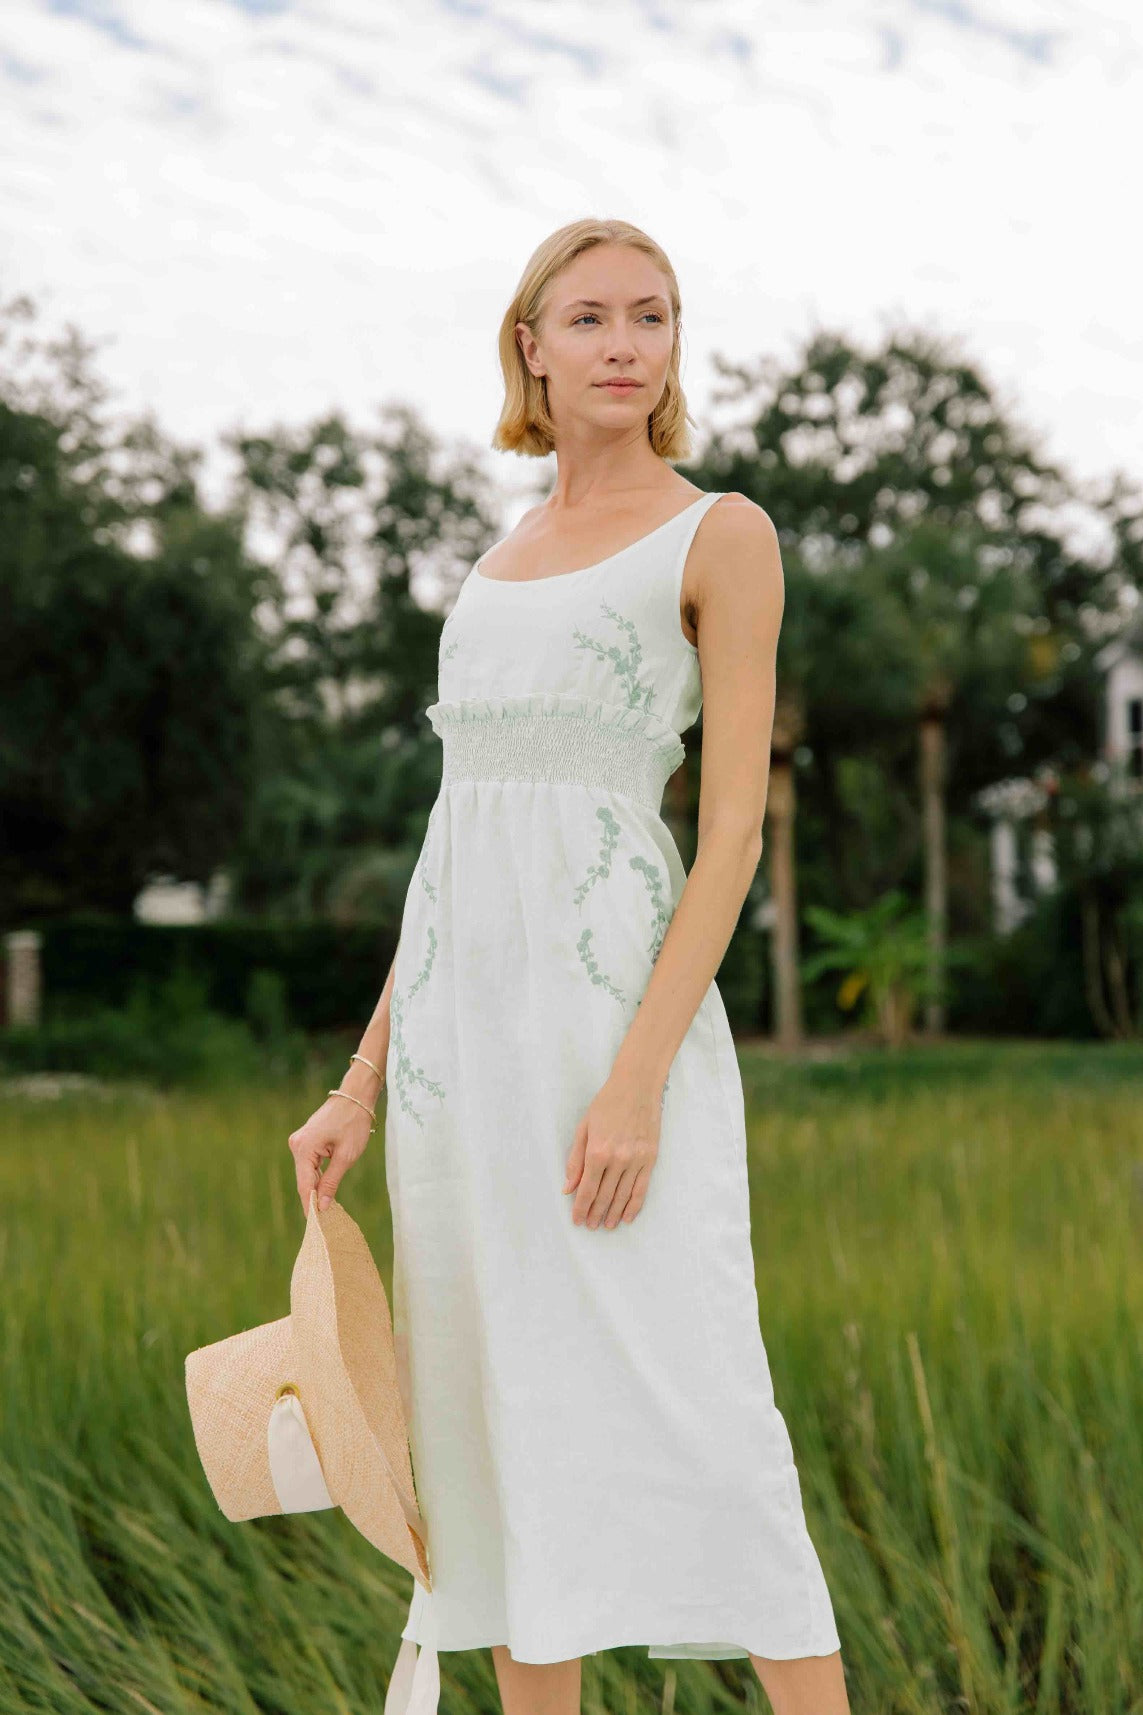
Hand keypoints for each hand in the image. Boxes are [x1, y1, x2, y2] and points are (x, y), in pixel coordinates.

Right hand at [288, 1085, 374, 1217]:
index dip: (310, 1207)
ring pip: (307, 1173)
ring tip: (327, 1209)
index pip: (304, 1186)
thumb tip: (321, 1206)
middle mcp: (296, 1144)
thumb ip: (331, 1182)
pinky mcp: (306, 1140)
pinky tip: (326, 1189)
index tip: (316, 1226)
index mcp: (303, 1148)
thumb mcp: (346, 1156)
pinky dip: (318, 1176)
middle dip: (313, 1199)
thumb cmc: (354, 1123)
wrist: (355, 1096)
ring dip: (316, 1188)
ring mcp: (300, 1141)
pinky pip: (310, 1164)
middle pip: (304, 1180)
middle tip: (325, 1222)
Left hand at [563, 1070, 661, 1228]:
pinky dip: (634, 1206)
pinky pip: (642, 1189)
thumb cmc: (607, 1104)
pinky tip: (627, 1217)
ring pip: (623, 1196)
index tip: (577, 1220)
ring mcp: (636, 1160)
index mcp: (597, 1151)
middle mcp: (618, 1160)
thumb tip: (568, 1187)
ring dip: (613, 1214)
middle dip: (595, 1214)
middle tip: (590, 1226)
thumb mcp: (584, 1128)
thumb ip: (575, 1160)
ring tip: (606, 1225)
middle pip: (604, 1196)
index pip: (587, 1189)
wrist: (637, 1087)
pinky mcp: (650, 1159)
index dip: (581, 1208)